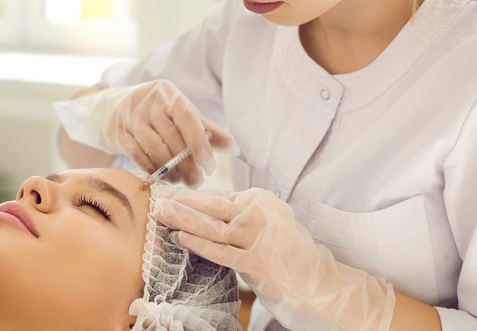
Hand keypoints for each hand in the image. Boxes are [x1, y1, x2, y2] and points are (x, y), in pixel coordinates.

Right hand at [52, 80, 236, 186]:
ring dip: (169, 169)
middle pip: (172, 137)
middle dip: (186, 163)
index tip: (209, 164)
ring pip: (154, 148)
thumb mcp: (179, 114)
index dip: (199, 142)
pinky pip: (136, 155)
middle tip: (196, 181)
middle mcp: (148, 102)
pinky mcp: (116, 132)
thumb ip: (205, 129)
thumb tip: (235, 147)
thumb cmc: (156, 113)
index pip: (187, 117)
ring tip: (180, 181)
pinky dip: (151, 169)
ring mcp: (129, 116)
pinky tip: (161, 177)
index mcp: (168, 94)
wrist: (113, 107)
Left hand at [153, 187, 395, 329]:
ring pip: (212, 226)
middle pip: (211, 205)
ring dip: (183, 219)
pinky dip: (198, 244)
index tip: (165, 192)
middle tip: (154, 197)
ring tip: (161, 214)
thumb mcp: (268, 223)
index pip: (217, 196)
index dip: (188, 195)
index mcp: (261, 199)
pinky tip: (179, 238)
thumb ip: (240, 214)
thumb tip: (201, 208)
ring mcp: (259, 237)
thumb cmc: (289, 254)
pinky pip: (221, 251)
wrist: (321, 283)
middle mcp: (260, 213)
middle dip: (179, 201)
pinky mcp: (257, 262)